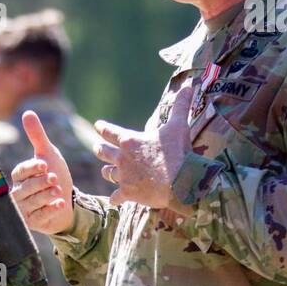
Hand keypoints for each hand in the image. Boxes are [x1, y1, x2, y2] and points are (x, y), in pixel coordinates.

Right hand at [10, 110, 73, 234]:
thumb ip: (37, 136)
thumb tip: (28, 112)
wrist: (66, 201)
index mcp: (19, 175)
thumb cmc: (53, 174)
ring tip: (57, 190)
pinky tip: (60, 204)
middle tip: (53, 178)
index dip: (31, 168)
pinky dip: (49, 211)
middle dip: (39, 183)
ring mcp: (24, 209)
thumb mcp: (48, 154)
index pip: (20, 171)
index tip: (44, 164)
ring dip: (44, 196)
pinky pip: (38, 218)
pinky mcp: (32, 223)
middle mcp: (17, 193)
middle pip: (24, 189)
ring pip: (30, 203)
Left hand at [94, 80, 194, 209]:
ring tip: (107, 171)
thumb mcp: (179, 125)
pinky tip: (115, 200)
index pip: (110, 132)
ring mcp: (124, 176)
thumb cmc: (178, 152)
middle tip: (97, 148)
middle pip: (103, 152)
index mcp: (130, 141)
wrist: (180, 182)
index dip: (102, 128)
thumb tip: (190, 86)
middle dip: (100, 149)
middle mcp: (122, 158)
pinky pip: (116, 197)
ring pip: (107, 173)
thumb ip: (181, 106)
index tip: (98, 125)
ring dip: (107, 171)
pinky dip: (116, 198)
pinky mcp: (128, 193)